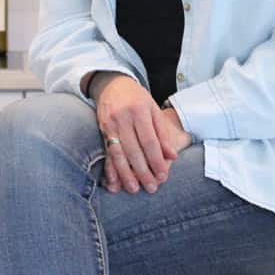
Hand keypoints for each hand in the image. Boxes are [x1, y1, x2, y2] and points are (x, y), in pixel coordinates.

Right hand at [91, 74, 190, 194]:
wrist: (112, 84)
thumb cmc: (137, 98)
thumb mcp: (153, 109)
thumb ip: (162, 133)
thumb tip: (172, 156)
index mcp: (140, 111)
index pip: (150, 141)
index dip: (156, 160)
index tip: (163, 176)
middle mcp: (124, 118)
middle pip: (134, 150)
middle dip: (143, 171)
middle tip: (152, 188)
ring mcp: (110, 124)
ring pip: (119, 153)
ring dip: (126, 174)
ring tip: (134, 189)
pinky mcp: (102, 130)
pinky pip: (107, 152)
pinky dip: (110, 168)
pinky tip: (114, 182)